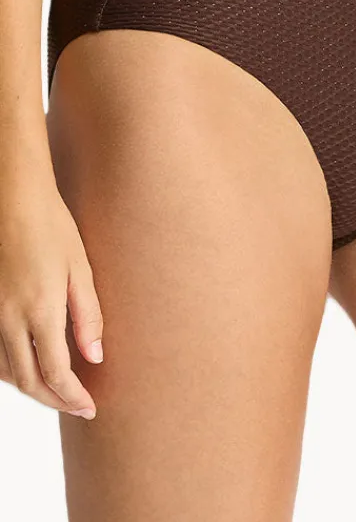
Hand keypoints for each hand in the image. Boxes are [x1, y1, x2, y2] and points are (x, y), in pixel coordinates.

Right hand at [0, 169, 102, 417]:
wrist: (12, 200)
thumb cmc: (52, 227)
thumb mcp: (81, 268)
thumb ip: (88, 316)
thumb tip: (94, 359)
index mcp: (40, 310)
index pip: (56, 374)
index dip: (73, 397)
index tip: (90, 407)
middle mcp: (10, 319)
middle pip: (29, 381)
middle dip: (54, 400)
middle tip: (78, 407)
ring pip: (7, 372)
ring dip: (32, 389)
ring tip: (58, 392)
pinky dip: (12, 371)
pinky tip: (29, 368)